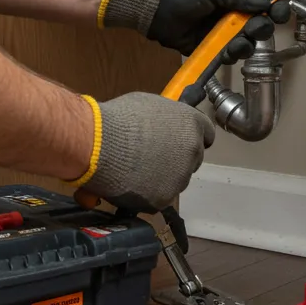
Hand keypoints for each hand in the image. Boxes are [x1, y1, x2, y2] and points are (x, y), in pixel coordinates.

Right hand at [67, 93, 215, 213]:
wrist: (98, 145)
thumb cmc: (119, 118)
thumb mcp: (148, 106)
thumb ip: (164, 120)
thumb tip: (160, 127)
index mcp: (192, 124)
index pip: (206, 134)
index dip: (190, 138)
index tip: (179, 142)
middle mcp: (193, 151)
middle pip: (193, 159)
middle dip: (177, 159)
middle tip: (153, 157)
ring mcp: (180, 177)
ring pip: (176, 180)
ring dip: (163, 177)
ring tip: (136, 171)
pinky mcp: (164, 198)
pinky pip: (159, 197)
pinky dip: (147, 193)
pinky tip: (130, 184)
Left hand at [99, 0, 291, 63]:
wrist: (150, 6)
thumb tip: (266, 2)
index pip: (260, 1)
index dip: (272, 8)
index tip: (279, 14)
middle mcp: (228, 12)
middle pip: (256, 25)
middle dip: (259, 29)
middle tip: (253, 29)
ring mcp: (218, 31)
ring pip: (243, 43)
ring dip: (244, 45)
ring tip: (236, 44)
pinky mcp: (207, 47)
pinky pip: (226, 55)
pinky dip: (230, 56)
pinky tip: (227, 52)